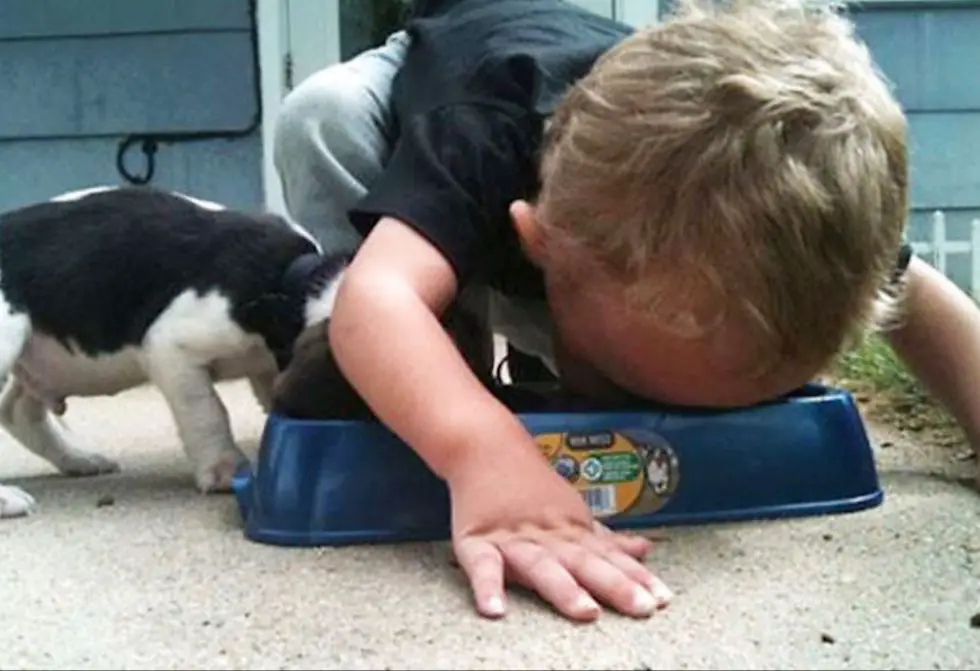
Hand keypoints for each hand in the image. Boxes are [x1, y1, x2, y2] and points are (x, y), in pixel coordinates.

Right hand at [447, 440, 672, 621]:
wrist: (485, 447)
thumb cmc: (529, 483)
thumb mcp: (572, 509)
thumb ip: (605, 537)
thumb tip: (645, 549)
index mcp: (570, 530)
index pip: (609, 557)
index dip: (637, 577)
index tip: (662, 598)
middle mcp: (547, 536)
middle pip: (584, 562)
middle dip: (615, 585)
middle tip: (641, 606)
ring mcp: (513, 539)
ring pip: (541, 566)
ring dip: (564, 588)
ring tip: (585, 611)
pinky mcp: (477, 542)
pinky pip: (482, 566)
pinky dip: (488, 586)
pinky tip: (495, 608)